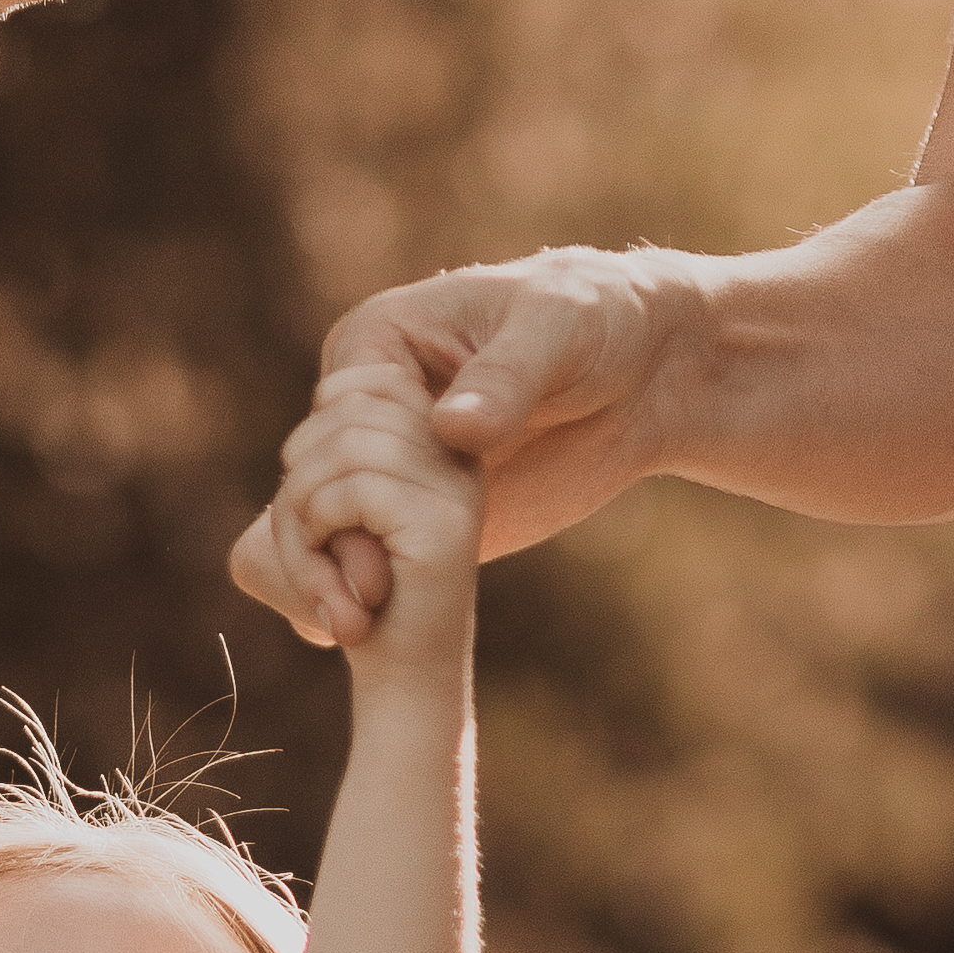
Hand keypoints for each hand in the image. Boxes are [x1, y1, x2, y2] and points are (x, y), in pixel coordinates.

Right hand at [231, 245, 702, 646]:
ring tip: (352, 627)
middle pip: (311, 478)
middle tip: (365, 594)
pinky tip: (361, 632)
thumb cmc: (594, 320)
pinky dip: (354, 593)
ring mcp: (391, 464)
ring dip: (328, 576)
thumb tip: (452, 428)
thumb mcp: (555, 332)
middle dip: (324, 538)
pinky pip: (364, 555)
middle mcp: (367, 405)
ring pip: (323, 525)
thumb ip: (506, 377)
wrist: (642, 373)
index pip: (328, 418)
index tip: (371, 536)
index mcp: (377, 342)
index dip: (341, 480)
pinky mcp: (418, 512)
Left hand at [267, 361, 487, 681]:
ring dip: (298, 516)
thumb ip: (332, 439)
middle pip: (344, 408)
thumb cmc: (360, 595)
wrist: (406, 680)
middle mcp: (459, 453)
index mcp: (443, 440)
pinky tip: (332, 584)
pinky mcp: (444, 523)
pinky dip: (314, 533)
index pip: (364, 378)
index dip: (314, 426)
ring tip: (315, 574)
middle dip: (296, 479)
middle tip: (304, 550)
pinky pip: (348, 488)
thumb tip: (327, 392)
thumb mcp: (337, 506)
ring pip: (339, 448)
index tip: (314, 499)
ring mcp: (457, 484)